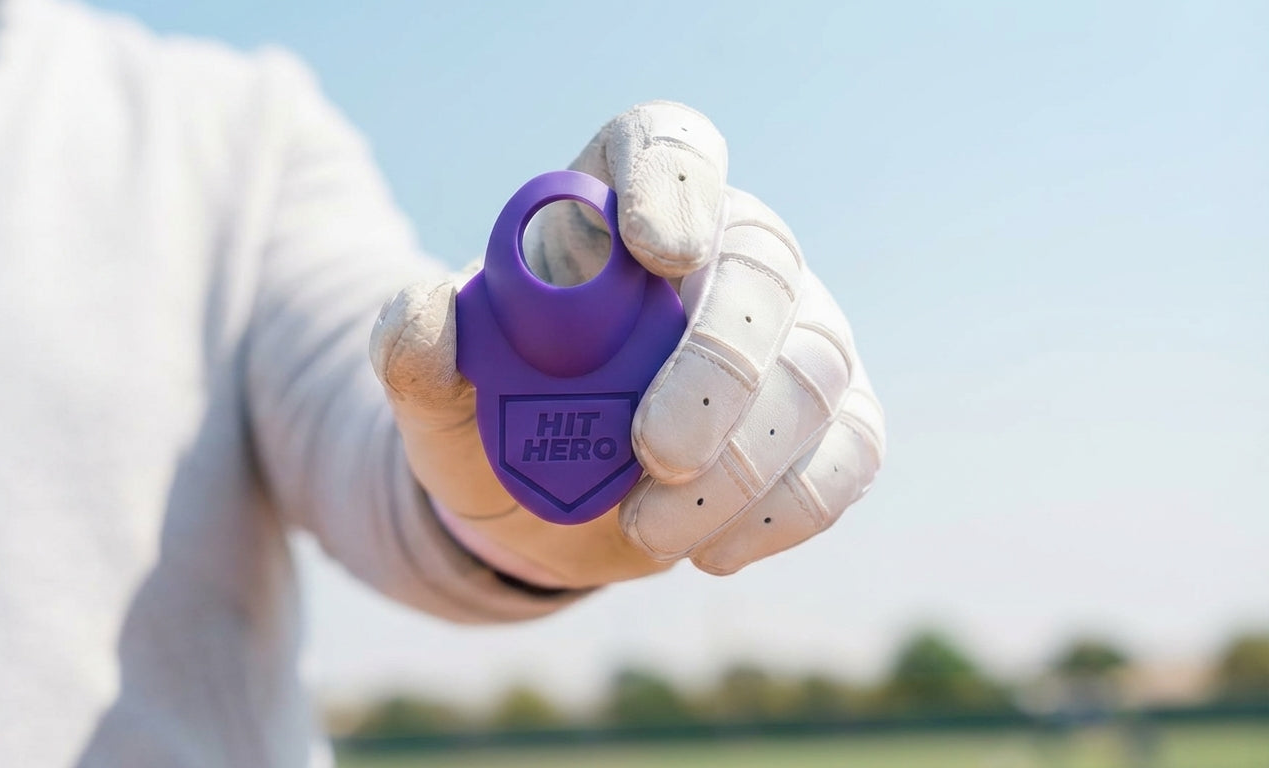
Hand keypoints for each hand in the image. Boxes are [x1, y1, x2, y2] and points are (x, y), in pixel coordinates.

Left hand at [371, 101, 883, 587]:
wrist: (545, 505)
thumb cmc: (496, 420)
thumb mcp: (437, 394)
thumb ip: (415, 350)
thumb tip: (423, 312)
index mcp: (623, 209)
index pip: (670, 147)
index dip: (676, 183)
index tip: (657, 254)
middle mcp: (726, 252)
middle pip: (763, 264)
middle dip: (718, 365)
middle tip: (656, 450)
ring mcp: (792, 333)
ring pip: (816, 367)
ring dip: (744, 462)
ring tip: (650, 532)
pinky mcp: (831, 417)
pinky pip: (852, 448)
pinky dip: (791, 506)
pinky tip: (716, 550)